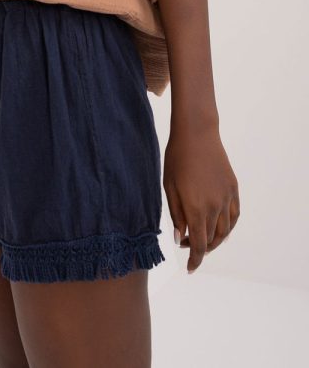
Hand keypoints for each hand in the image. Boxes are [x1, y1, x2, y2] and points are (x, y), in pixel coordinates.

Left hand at [163, 124, 239, 272]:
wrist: (197, 134)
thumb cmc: (176, 158)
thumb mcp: (169, 187)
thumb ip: (176, 214)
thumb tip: (181, 237)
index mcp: (196, 208)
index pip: (198, 244)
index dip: (194, 259)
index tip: (190, 269)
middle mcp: (215, 207)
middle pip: (211, 239)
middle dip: (199, 248)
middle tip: (185, 244)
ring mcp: (227, 198)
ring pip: (225, 230)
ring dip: (214, 240)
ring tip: (202, 239)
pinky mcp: (233, 188)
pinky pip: (234, 215)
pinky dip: (228, 226)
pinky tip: (219, 228)